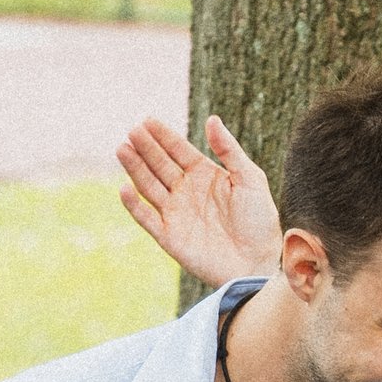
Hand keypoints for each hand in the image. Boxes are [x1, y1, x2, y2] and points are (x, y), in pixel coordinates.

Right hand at [117, 114, 282, 287]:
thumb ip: (230, 150)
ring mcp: (175, 213)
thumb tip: (212, 119)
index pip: (178, 150)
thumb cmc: (259, 221)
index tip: (148, 120)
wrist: (257, 262)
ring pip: (148, 186)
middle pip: (160, 165)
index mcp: (204, 175)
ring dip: (135, 169)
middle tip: (133, 131)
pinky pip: (147, 218)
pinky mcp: (169, 236)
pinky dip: (134, 205)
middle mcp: (186, 191)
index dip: (163, 136)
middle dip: (146, 148)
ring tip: (123, 149)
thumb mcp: (250, 179)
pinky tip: (125, 188)